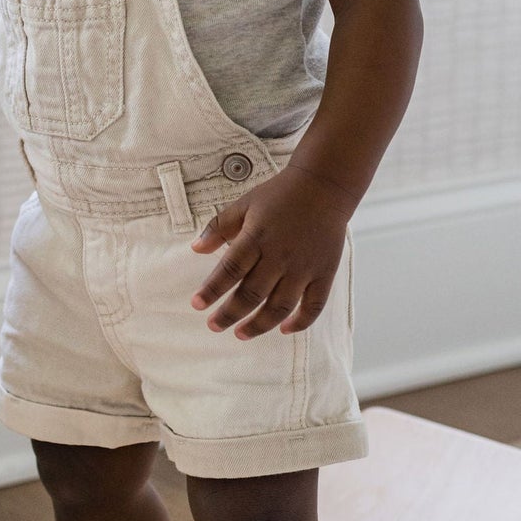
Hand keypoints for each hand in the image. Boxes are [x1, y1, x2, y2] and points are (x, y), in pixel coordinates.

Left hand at [191, 163, 351, 338]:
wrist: (324, 186)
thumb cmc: (280, 195)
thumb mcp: (244, 204)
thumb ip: (219, 227)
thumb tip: (195, 249)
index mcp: (257, 237)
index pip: (229, 270)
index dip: (211, 290)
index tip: (197, 304)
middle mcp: (280, 256)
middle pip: (251, 294)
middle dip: (229, 314)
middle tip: (214, 326)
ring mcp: (304, 267)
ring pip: (280, 306)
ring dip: (258, 325)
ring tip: (241, 334)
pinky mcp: (325, 273)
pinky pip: (314, 306)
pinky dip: (300, 322)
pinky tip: (283, 329)